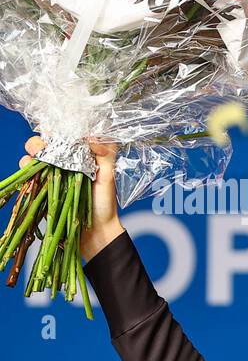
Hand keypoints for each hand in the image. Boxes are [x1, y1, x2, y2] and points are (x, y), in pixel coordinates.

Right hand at [20, 135, 123, 261]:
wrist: (95, 231)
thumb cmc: (104, 204)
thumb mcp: (109, 177)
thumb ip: (105, 155)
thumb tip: (92, 137)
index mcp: (81, 155)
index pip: (65, 135)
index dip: (58, 129)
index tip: (58, 131)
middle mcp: (64, 162)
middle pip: (45, 142)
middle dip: (41, 139)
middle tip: (45, 144)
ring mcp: (51, 173)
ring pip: (33, 154)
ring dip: (32, 151)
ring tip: (38, 156)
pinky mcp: (42, 185)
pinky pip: (28, 172)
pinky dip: (26, 166)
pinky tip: (31, 168)